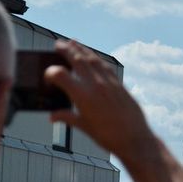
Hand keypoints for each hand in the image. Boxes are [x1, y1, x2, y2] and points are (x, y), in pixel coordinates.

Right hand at [46, 40, 154, 159]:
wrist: (134, 138)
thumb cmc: (108, 136)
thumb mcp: (84, 127)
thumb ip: (67, 117)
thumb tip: (52, 116)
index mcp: (83, 96)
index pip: (61, 75)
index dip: (51, 72)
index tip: (48, 73)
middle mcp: (96, 86)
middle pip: (78, 61)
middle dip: (67, 50)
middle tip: (59, 43)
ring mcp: (110, 83)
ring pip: (94, 60)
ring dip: (82, 50)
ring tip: (74, 42)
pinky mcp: (120, 85)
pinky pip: (106, 67)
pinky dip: (97, 59)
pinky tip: (93, 56)